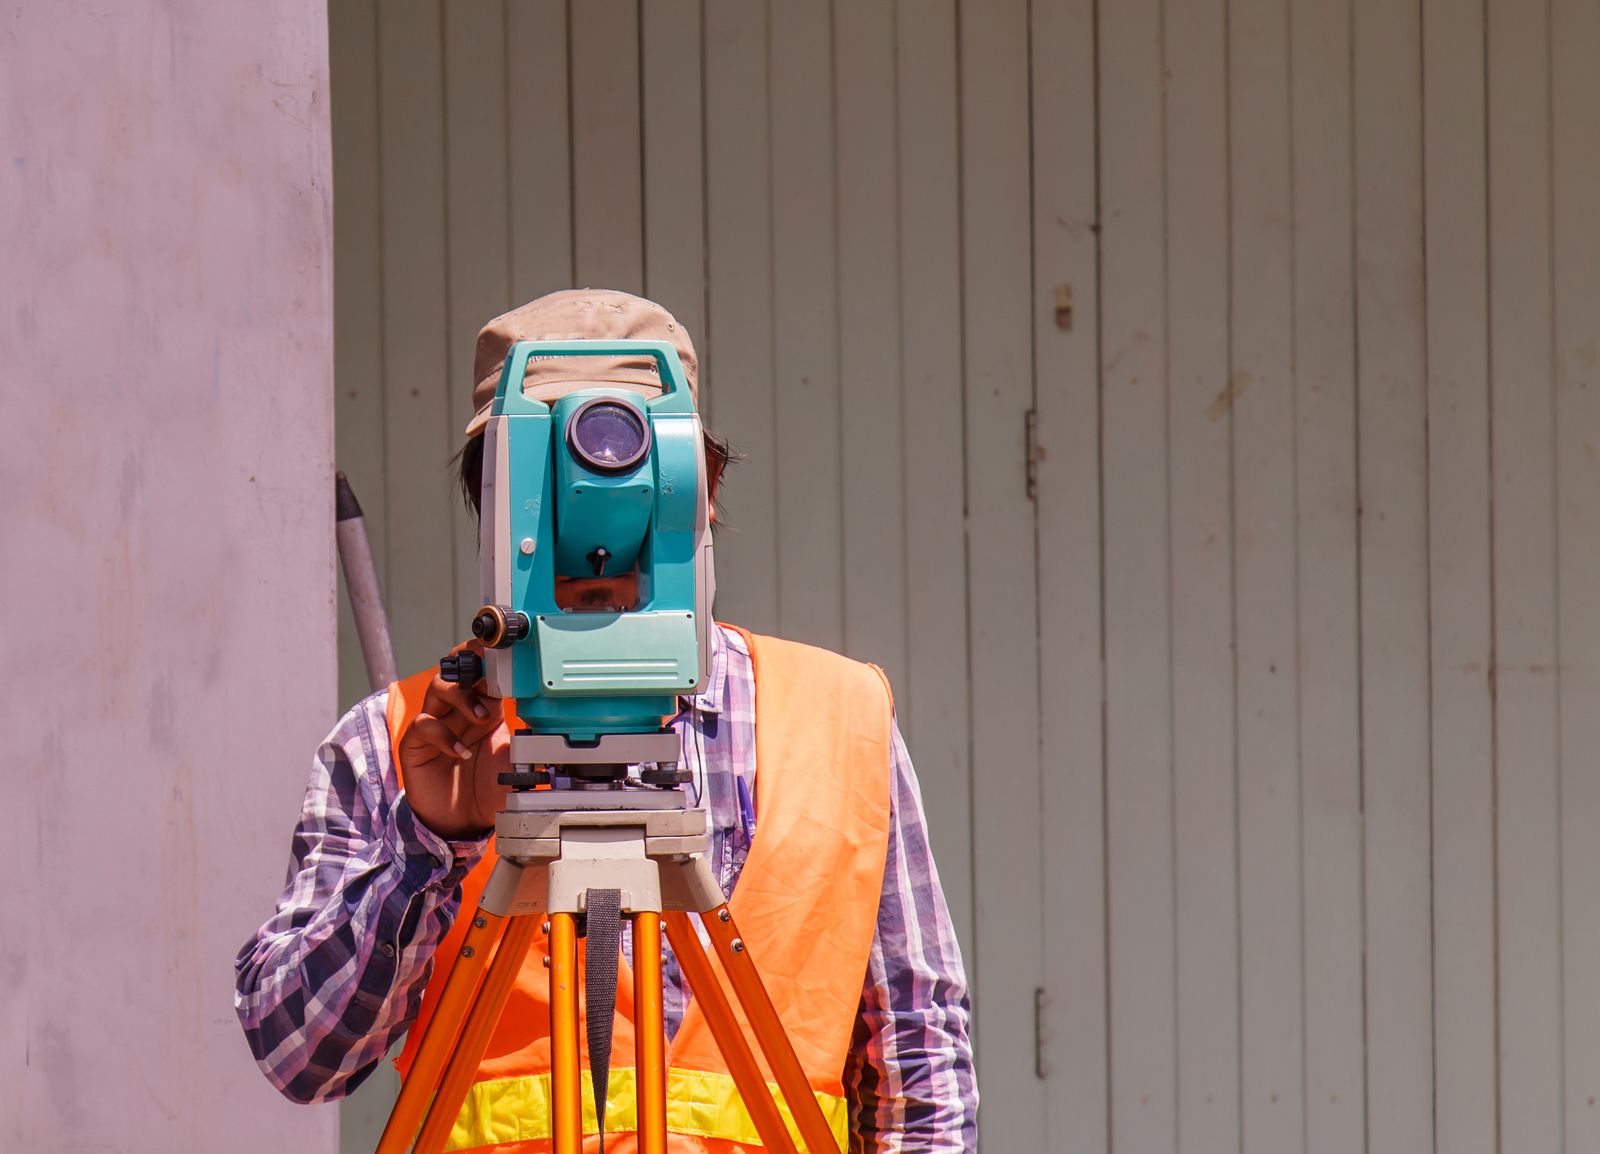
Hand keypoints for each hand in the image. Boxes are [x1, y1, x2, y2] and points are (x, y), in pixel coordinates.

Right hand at [396, 641, 511, 839]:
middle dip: (471, 661)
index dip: (493, 659)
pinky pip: (423, 724)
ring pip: (438, 687)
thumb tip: (553, 725)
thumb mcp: (516, 762)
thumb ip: (529, 741)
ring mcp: (436, 724)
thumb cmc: (489, 789)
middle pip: (457, 667)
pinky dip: (441, 733)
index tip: (509, 655)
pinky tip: (459, 750)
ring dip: (461, 696)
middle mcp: (458, 710)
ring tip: (480, 718)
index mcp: (484, 707)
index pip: (484, 671)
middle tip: (490, 673)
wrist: (465, 822)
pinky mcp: (416, 744)